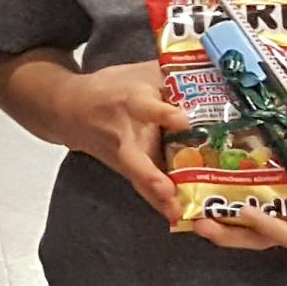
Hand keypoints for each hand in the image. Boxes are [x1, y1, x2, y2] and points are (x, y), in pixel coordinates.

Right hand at [23, 60, 192, 217]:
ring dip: (156, 197)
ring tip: (176, 214)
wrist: (70, 110)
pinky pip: (144, 188)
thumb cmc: (112, 88)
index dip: (163, 113)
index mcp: (129, 101)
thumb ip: (171, 72)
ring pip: (138, 179)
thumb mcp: (138, 72)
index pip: (144, 107)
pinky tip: (180, 217)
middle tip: (167, 189)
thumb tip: (216, 68)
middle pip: (133, 157)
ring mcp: (122, 155)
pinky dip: (159, 203)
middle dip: (149, 174)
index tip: (182, 119)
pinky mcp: (126, 169)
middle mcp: (123, 132)